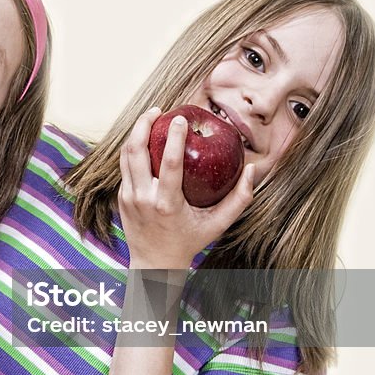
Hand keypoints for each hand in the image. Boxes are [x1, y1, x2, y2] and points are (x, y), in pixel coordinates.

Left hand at [118, 107, 255, 269]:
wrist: (154, 263)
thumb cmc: (190, 241)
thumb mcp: (218, 225)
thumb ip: (239, 199)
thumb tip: (252, 170)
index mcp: (167, 204)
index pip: (169, 164)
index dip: (174, 138)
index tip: (181, 119)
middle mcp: (144, 199)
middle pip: (137, 152)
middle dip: (144, 125)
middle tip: (159, 110)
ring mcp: (129, 197)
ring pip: (126, 155)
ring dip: (136, 132)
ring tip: (151, 117)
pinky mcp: (122, 197)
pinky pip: (125, 165)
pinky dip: (134, 147)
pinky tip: (146, 137)